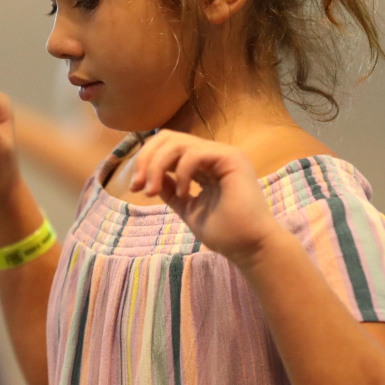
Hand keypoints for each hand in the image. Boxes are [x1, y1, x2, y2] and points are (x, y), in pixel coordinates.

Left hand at [129, 131, 283, 261]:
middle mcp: (213, 154)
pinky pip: (194, 153)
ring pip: (178, 143)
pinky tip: (185, 193)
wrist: (250, 247)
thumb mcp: (188, 208)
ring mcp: (223, 154)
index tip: (135, 188)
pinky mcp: (231, 158)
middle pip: (169, 137)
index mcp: (204, 164)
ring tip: (153, 191)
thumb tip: (152, 176)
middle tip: (138, 186)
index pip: (169, 146)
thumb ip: (171, 191)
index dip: (146, 161)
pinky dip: (181, 172)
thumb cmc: (225, 233)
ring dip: (157, 166)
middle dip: (146, 159)